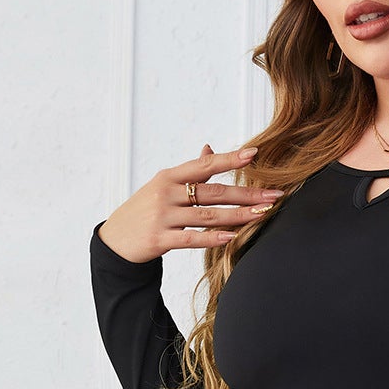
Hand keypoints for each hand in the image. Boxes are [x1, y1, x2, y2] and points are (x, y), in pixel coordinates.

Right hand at [95, 141, 287, 264]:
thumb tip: (210, 149)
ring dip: (238, 216)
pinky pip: (191, 238)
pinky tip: (231, 237)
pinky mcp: (160, 239)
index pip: (204, 165)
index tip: (254, 154)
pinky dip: (212, 238)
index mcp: (169, 176)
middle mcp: (166, 193)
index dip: (229, 159)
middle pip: (213, 192)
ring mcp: (163, 216)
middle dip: (246, 194)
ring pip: (207, 216)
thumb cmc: (145, 210)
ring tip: (262, 216)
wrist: (115, 239)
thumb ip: (190, 172)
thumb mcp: (163, 186)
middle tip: (273, 196)